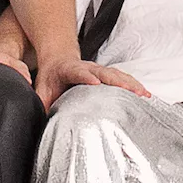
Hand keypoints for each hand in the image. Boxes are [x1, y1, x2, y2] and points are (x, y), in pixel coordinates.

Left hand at [35, 53, 149, 110]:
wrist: (58, 59)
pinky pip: (123, 78)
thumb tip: (36, 122)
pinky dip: (135, 85)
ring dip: (131, 84)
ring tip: (145, 95)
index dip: (87, 77)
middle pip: (105, 73)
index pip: (79, 73)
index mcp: (69, 70)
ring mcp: (99, 70)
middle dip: (119, 81)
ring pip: (117, 75)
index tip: (95, 83)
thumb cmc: (50, 78)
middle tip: (132, 91)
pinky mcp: (107, 74)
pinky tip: (146, 95)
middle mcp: (88, 68)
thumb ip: (40, 104)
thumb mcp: (41, 90)